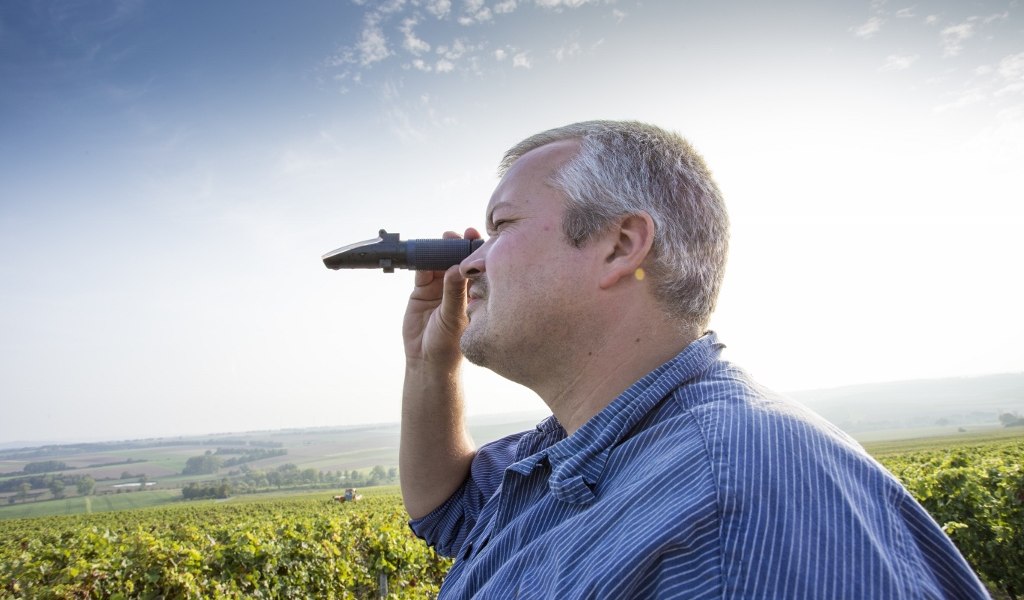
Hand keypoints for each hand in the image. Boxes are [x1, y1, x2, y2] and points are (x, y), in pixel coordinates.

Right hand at [403, 228, 481, 365]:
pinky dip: (420, 261)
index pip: (475, 266)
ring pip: (438, 262)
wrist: (426, 359)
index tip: (475, 237)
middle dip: (457, 245)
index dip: (475, 250)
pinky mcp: (422, 291)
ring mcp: (439, 288)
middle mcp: (457, 287)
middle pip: (456, 259)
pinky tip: (422, 253)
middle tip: (457, 234)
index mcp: (472, 292)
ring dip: (439, 250)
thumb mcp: (454, 315)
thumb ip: (454, 292)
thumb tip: (458, 268)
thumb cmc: (449, 343)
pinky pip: (421, 271)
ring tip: (442, 238)